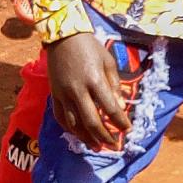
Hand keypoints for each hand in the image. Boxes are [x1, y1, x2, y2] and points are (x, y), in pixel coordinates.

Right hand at [46, 32, 130, 150]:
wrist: (63, 36)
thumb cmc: (90, 47)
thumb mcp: (108, 61)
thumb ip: (115, 84)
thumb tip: (121, 106)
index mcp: (94, 80)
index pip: (110, 108)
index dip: (120, 121)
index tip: (127, 129)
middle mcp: (78, 90)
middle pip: (91, 121)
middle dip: (104, 136)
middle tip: (114, 145)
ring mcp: (63, 94)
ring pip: (74, 124)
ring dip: (86, 138)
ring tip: (97, 146)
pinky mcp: (54, 95)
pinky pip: (60, 118)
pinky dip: (70, 129)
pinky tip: (79, 135)